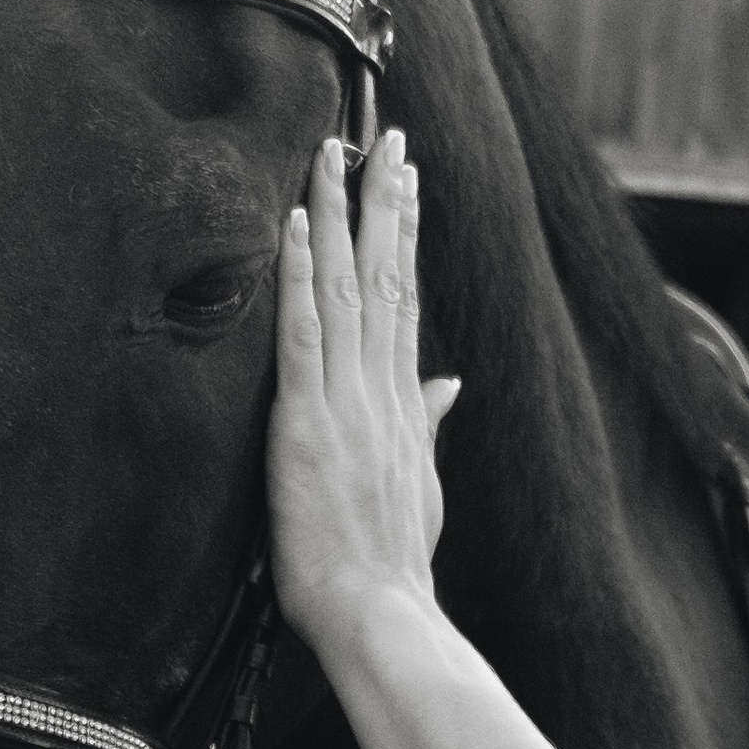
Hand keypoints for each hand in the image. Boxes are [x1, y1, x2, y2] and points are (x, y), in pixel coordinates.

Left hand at [266, 128, 459, 650]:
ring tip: (337, 148)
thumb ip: (427, 425)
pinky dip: (304, 276)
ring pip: (349, 288)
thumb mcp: (419, 488)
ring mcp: (348, 403)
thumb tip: (448, 382)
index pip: (405, 300)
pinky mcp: (309, 423)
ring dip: (342, 214)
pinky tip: (300, 224)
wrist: (383, 616)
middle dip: (385, 199)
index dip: (406, 234)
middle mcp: (381, 392)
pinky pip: (303, 335)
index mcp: (403, 405)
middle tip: (386, 132)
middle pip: (387, 276)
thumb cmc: (392, 568)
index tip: (406, 177)